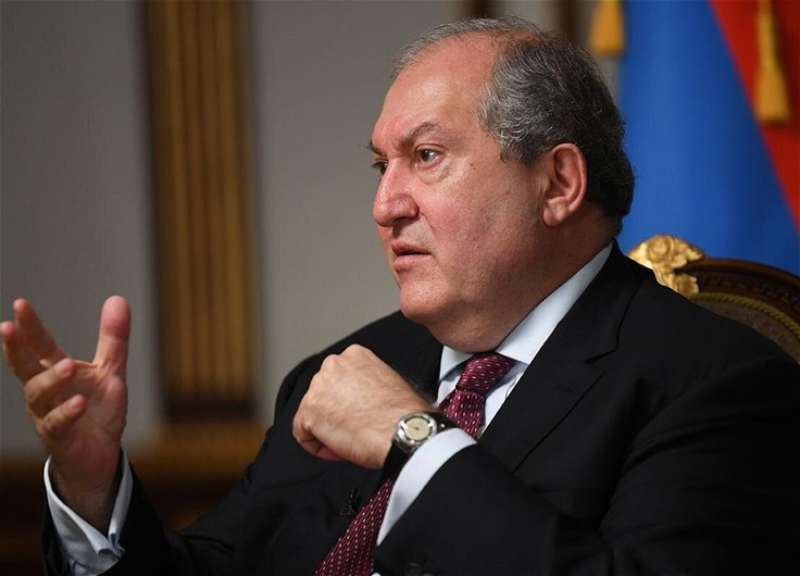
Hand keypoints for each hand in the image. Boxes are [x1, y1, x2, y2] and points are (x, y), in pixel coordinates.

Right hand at [1, 296, 129, 530]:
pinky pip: (58, 424)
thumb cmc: (97, 412)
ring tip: (68, 367)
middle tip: (8, 327)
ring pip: (38, 396)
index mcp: (56, 372)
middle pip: (25, 367)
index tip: (20, 304)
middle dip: (16, 348)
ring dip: (50, 379)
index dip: (29, 326)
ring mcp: (48, 415)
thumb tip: (117, 299)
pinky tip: (79, 403)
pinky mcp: (60, 439)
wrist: (100, 456)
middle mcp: (46, 393)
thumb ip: (113, 339)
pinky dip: (67, 412)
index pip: (39, 345)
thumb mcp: (110, 370)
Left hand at [293, 344, 431, 468]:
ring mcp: (318, 387)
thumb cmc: (404, 413)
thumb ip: (367, 383)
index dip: (348, 402)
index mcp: (354, 355)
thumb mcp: (388, 381)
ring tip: (352, 439)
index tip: (360, 413)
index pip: (338, 380)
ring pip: (313, 415)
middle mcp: (333, 365)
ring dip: (329, 430)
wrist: (404, 431)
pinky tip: (341, 448)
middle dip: (335, 414)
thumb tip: (360, 399)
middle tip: (355, 428)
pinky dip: (319, 447)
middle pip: (323, 395)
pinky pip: (304, 435)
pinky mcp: (309, 411)